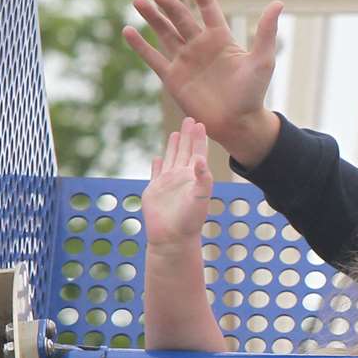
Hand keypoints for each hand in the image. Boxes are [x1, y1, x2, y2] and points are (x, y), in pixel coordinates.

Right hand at [122, 0, 282, 165]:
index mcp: (221, 39)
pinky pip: (153, 58)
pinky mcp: (173, 78)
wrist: (238, 123)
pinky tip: (128, 30)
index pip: (208, 8)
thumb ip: (266, 32)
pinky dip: (140, 46)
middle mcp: (201, 46)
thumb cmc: (253, 93)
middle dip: (169, 4)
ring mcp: (185, 61)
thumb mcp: (262, 60)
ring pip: (164, 33)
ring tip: (138, 0)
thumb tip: (278, 3)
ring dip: (152, 17)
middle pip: (181, 18)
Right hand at [144, 119, 213, 249]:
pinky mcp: (155, 190)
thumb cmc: (190, 221)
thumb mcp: (200, 197)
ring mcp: (168, 183)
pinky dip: (157, 165)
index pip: (198, 152)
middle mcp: (182, 178)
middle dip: (187, 135)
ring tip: (176, 133)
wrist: (172, 238)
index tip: (201, 123)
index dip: (199, 138)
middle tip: (190, 119)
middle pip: (185, 151)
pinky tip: (157, 158)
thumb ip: (203, 178)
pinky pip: (156, 173)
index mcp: (194, 177)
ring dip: (173, 146)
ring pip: (171, 159)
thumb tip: (199, 158)